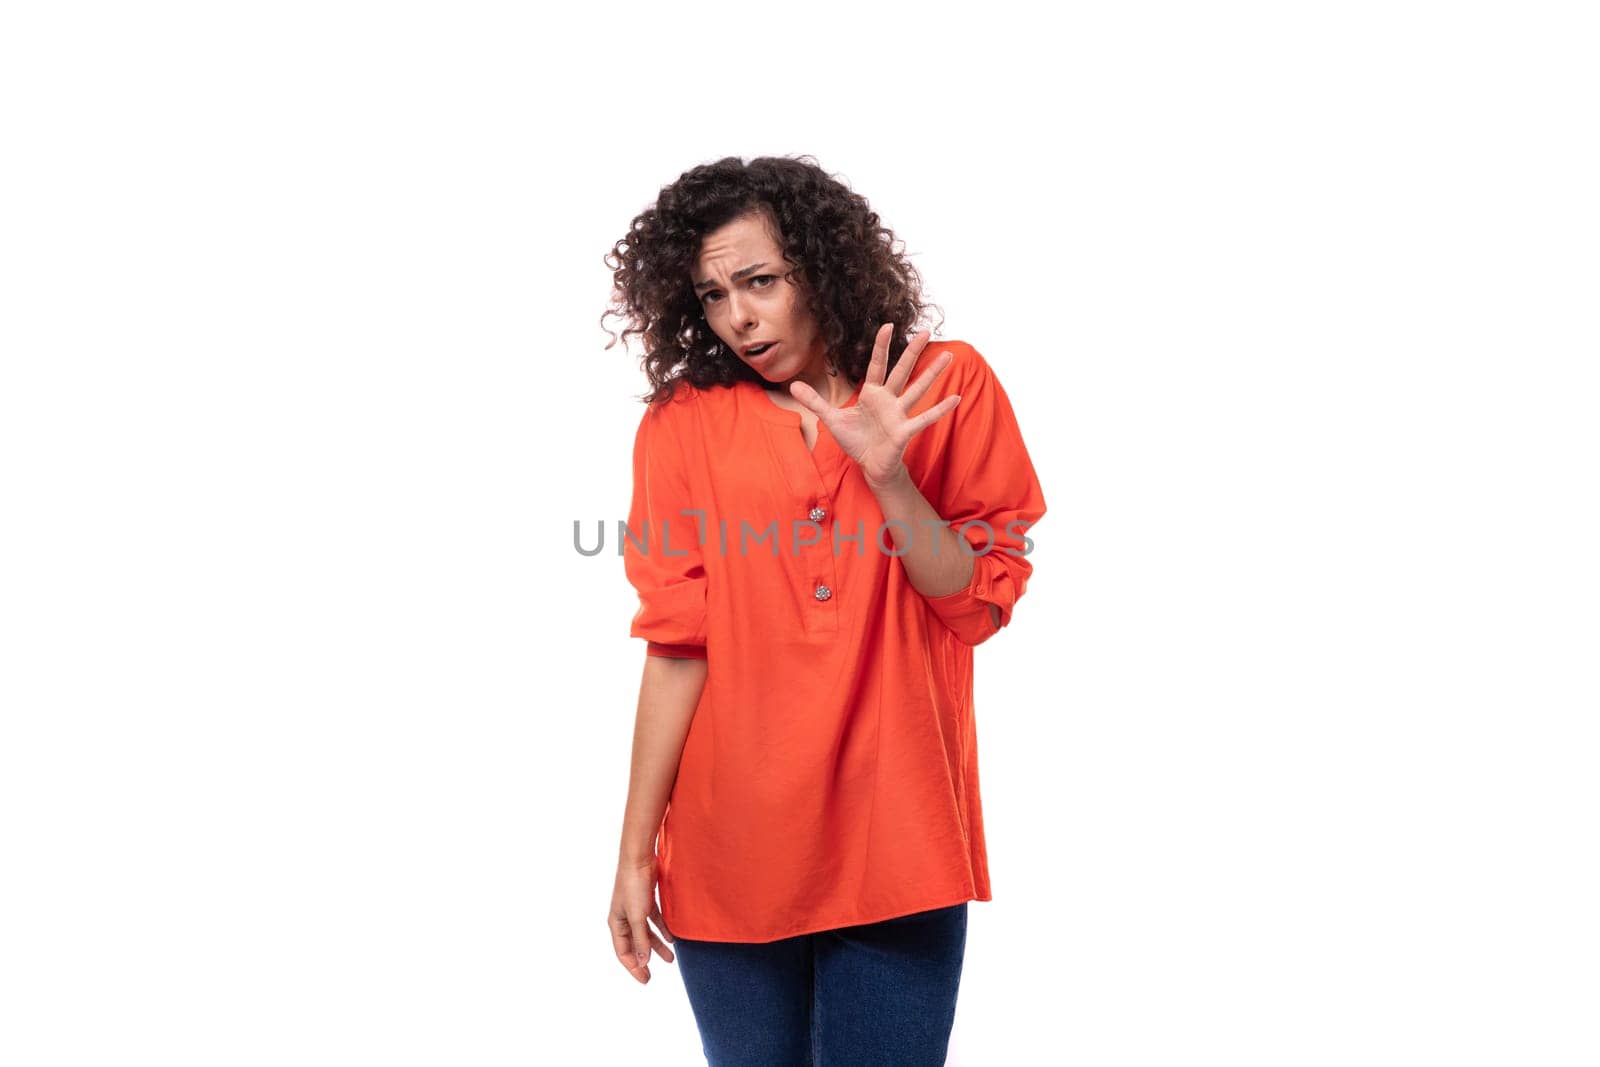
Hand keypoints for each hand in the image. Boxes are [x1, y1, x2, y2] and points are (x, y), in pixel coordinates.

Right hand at [608, 856, 674, 983]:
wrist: (639, 858)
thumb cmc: (633, 885)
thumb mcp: (637, 916)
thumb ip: (640, 940)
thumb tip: (642, 962)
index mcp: (616, 924)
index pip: (623, 952)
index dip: (633, 968)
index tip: (645, 980)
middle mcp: (624, 918)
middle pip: (634, 945)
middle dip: (643, 961)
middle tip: (652, 977)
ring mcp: (635, 909)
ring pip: (646, 934)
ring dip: (657, 946)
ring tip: (670, 959)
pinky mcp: (646, 900)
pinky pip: (654, 921)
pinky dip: (663, 930)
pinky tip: (673, 938)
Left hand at [789, 324, 958, 487]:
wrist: (869, 466)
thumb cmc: (856, 441)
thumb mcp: (831, 419)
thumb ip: (816, 401)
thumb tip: (794, 386)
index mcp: (872, 394)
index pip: (877, 365)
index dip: (881, 346)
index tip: (888, 325)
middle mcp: (889, 400)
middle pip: (902, 370)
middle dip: (913, 351)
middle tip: (926, 331)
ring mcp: (899, 414)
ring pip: (917, 389)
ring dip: (933, 373)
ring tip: (949, 355)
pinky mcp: (904, 431)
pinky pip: (924, 419)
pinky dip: (940, 409)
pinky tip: (955, 399)